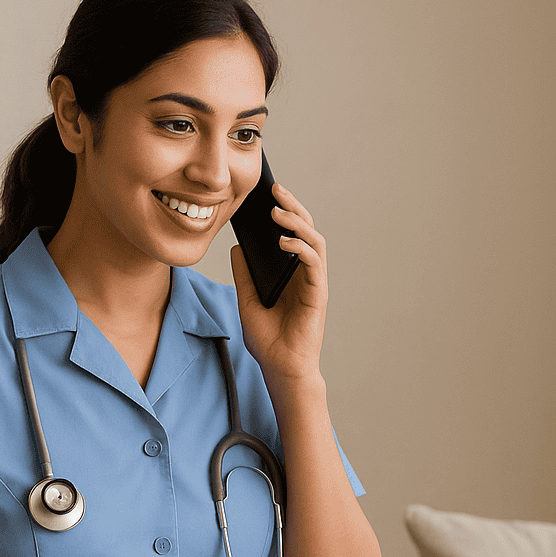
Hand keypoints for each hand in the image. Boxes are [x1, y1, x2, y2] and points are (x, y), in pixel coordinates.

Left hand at [231, 182, 326, 384]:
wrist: (280, 368)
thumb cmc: (268, 340)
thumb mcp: (247, 300)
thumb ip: (245, 274)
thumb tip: (237, 247)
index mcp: (291, 273)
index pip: (291, 233)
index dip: (283, 210)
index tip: (267, 192)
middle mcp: (305, 274)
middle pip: (306, 229)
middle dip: (292, 206)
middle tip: (274, 188)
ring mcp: (313, 283)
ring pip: (314, 240)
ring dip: (297, 222)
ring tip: (276, 211)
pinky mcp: (318, 294)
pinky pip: (314, 263)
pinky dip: (301, 248)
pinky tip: (283, 241)